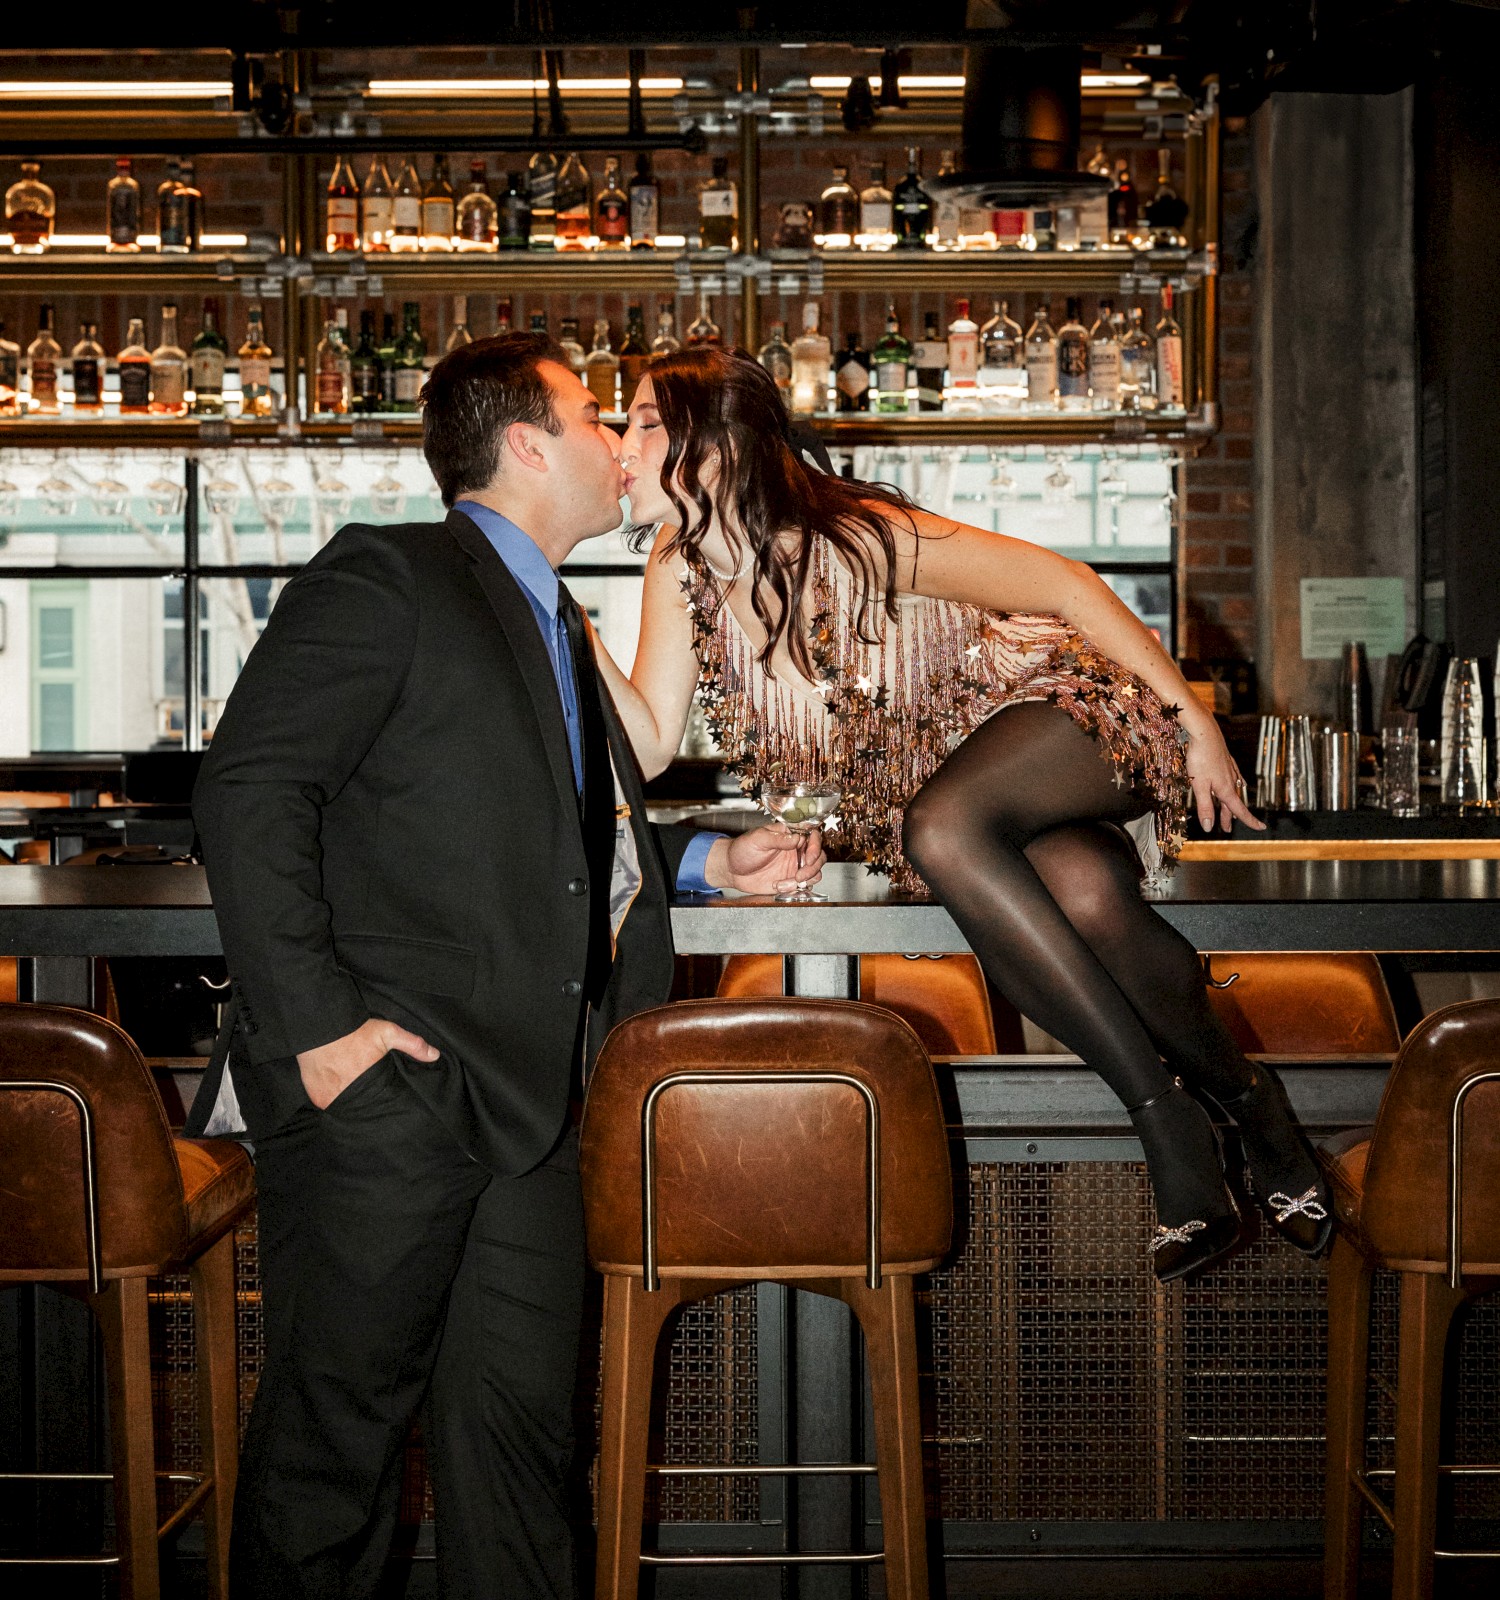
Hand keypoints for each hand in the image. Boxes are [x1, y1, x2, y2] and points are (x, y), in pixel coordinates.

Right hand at [296, 1017, 438, 1109]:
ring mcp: (331, 1099)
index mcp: (369, 1084)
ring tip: (357, 1093)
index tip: (390, 1098)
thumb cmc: (354, 1030)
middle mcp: (349, 1097)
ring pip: (347, 1108)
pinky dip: (335, 1099)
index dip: (386, 1100)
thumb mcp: (388, 1032)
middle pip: (364, 1107)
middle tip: (373, 1095)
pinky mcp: (318, 1098)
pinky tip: (341, 1091)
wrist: (320, 1026)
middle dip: (370, 1103)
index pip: (382, 1101)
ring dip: (352, 1102)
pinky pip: (329, 1104)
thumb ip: (412, 1044)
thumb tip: (435, 1056)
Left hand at [706, 824, 826, 895]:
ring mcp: (794, 866)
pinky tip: (778, 886)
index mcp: (790, 836)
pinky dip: (794, 888)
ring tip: (788, 882)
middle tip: (799, 874)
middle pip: (819, 857)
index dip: (815, 846)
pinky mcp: (789, 880)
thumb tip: (797, 838)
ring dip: (806, 879)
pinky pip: (803, 886)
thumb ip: (778, 839)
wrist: (732, 870)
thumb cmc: (742, 849)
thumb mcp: (758, 839)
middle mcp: (795, 850)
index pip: (812, 837)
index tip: (809, 857)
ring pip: (815, 872)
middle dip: (813, 867)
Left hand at [1183, 719, 1265, 833]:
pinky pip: (1233, 778)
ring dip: (1228, 803)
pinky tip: (1237, 783)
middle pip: (1232, 803)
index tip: (1261, 828)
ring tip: (1226, 812)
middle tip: (1226, 829)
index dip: (1249, 821)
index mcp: (1226, 789)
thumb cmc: (1200, 758)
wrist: (1204, 733)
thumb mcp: (1199, 785)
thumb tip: (1209, 827)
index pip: (1239, 810)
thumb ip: (1205, 806)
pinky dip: (1234, 786)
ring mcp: (1229, 769)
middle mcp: (1230, 780)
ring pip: (1231, 791)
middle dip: (1229, 817)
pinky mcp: (1226, 761)